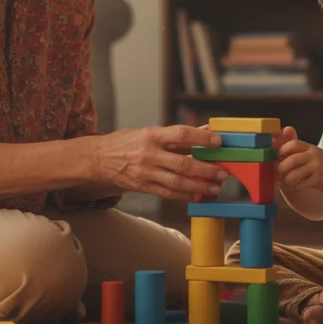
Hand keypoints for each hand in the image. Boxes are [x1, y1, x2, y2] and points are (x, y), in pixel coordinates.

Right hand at [91, 125, 229, 200]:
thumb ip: (178, 134)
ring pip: (177, 182)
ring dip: (199, 186)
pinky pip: (167, 193)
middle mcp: (149, 153)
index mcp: (152, 135)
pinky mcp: (143, 186)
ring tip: (215, 187)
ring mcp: (145, 172)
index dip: (201, 137)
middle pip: (182, 163)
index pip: (181, 134)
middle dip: (206, 169)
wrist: (100, 158)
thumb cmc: (128, 142)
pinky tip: (197, 194)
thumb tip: (206, 129)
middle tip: (222, 173)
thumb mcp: (151, 132)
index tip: (218, 142)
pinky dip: (184, 195)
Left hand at [275, 126, 322, 194]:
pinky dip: (295, 188)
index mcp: (310, 148)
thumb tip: (275, 159)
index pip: (293, 144)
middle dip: (281, 168)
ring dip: (287, 180)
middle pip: (291, 160)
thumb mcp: (312, 154)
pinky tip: (296, 187)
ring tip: (287, 181)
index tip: (278, 157)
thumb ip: (298, 154)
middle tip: (278, 173)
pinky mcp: (319, 180)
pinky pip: (300, 185)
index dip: (282, 150)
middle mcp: (314, 156)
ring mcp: (317, 168)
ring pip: (294, 175)